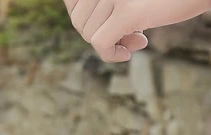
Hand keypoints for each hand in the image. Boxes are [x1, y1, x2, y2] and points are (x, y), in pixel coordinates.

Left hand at [63, 0, 210, 62]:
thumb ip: (110, 4)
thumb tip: (88, 33)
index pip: (72, 3)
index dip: (85, 19)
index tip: (106, 23)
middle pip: (80, 21)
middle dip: (99, 33)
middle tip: (128, 35)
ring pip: (88, 34)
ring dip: (111, 43)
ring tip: (137, 38)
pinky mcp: (126, 11)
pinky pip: (100, 44)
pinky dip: (112, 54)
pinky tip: (133, 49)